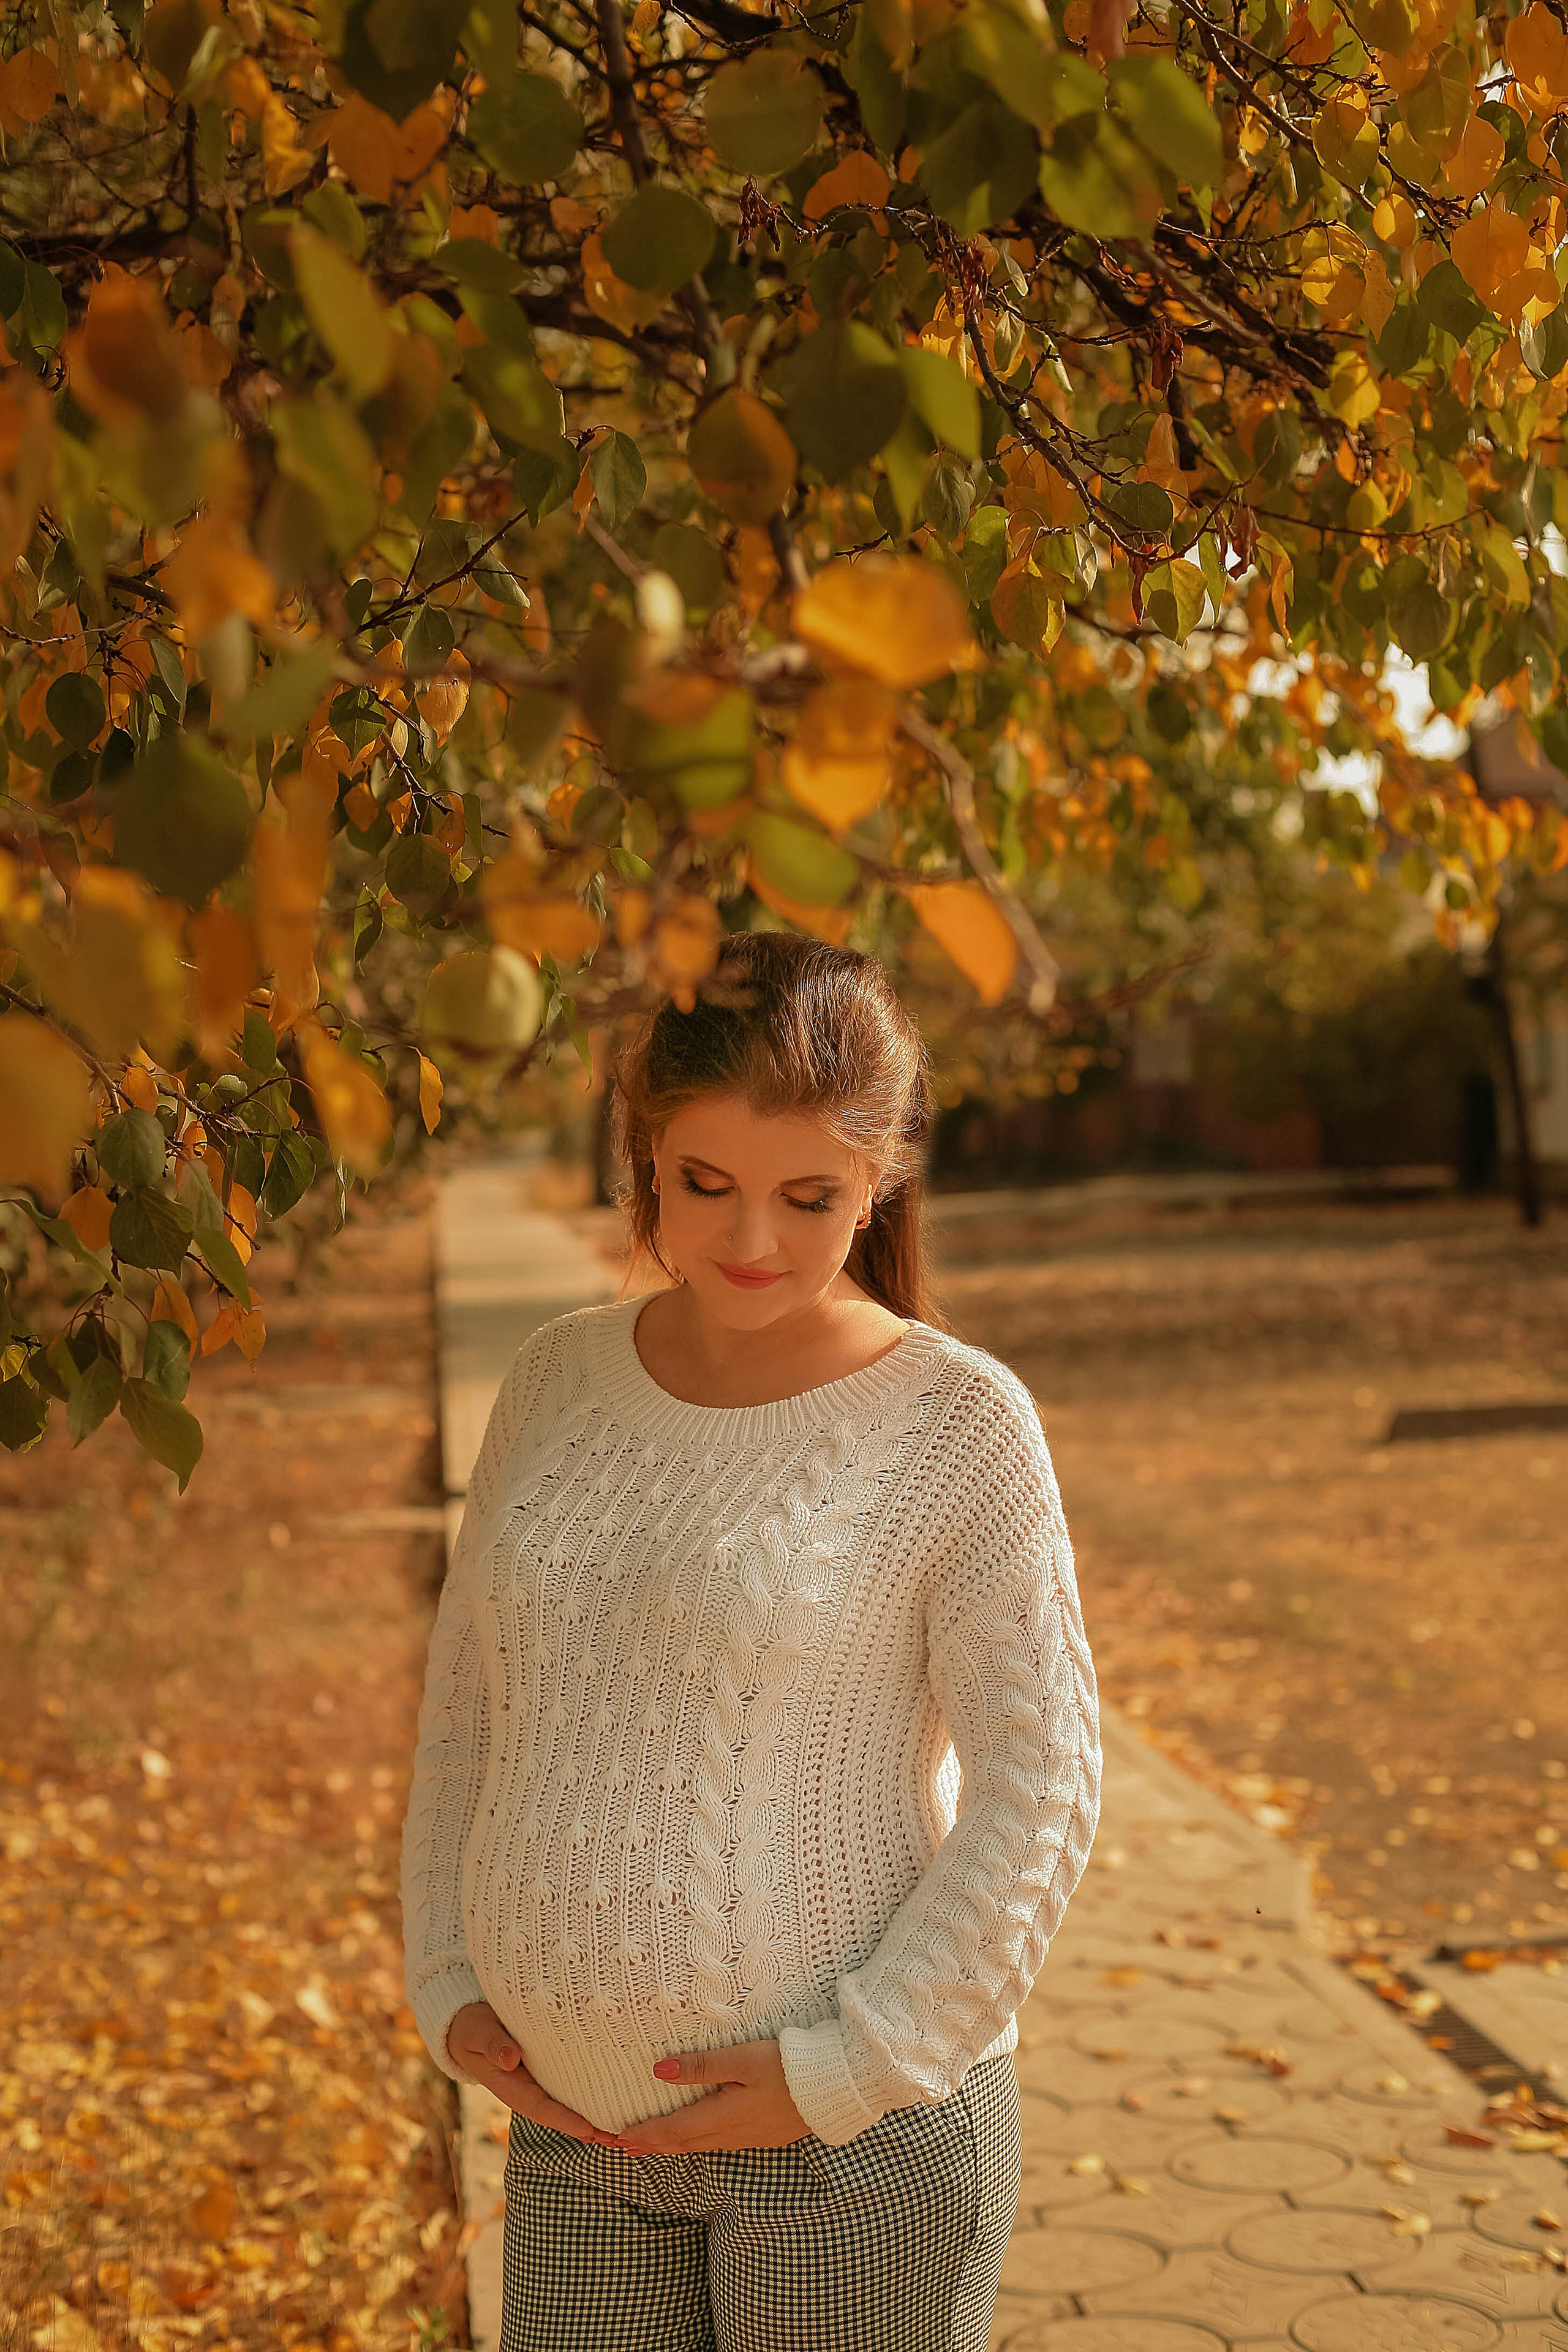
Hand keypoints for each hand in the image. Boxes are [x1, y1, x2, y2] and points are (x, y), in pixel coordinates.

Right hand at [445, 2002, 622, 2146]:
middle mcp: (527, 2090)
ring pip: (567, 2104)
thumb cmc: (472, 2028)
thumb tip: (510, 2060)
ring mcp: (536, 2082)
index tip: (591, 2130)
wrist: (465, 2026)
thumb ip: (493, 2045)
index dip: (566, 2120)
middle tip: (620, 2139)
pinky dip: (588, 2097)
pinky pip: (568, 2087)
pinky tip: (612, 2099)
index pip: (542, 2108)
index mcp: (511, 2087)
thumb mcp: (478, 2032)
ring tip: (623, 2130)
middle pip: (561, 2114)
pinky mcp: (545, 2070)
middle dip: (588, 2129)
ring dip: (593, 2118)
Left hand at [613, 2038, 812, 2153]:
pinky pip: (715, 2145)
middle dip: (647, 2145)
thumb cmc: (786, 2068)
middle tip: (618, 2145)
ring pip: (696, 2147)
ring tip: (646, 2145)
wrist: (830, 2090)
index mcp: (719, 2117)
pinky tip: (692, 2138)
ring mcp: (745, 2139)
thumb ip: (700, 2066)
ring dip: (669, 2146)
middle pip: (679, 2144)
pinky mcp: (759, 2136)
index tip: (614, 2137)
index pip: (670, 2130)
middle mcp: (728, 2135)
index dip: (641, 2134)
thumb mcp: (741, 2060)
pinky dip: (692, 2143)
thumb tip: (658, 2071)